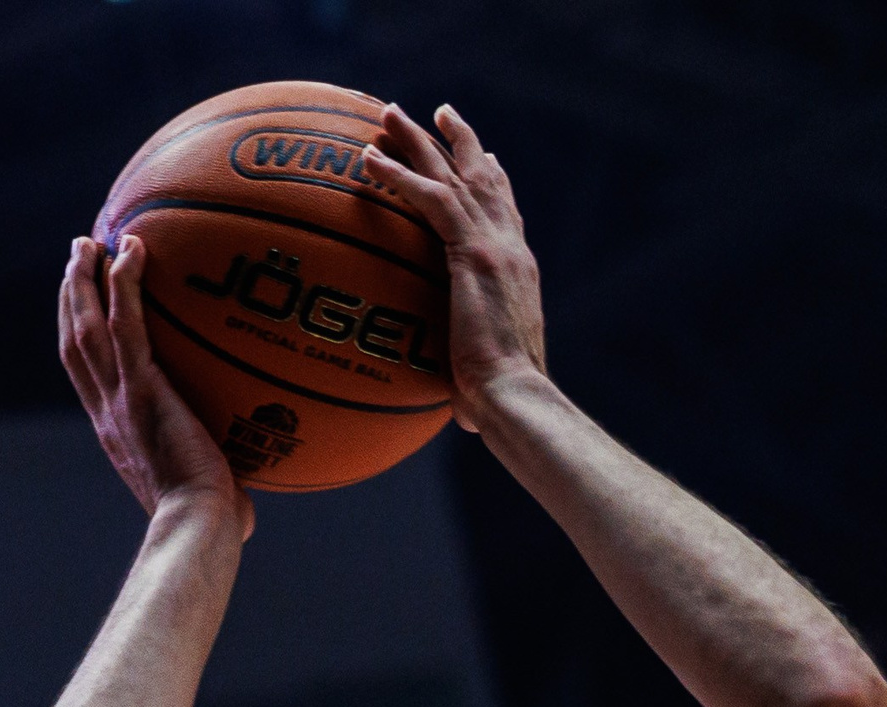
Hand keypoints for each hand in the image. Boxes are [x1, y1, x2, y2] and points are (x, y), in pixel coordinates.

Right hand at [59, 234, 253, 537]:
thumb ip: (221, 480)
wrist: (198, 525)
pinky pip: (125, 325)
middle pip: (75, 339)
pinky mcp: (141, 388)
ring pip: (87, 326)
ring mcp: (119, 397)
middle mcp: (107, 409)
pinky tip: (132, 249)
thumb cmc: (212, 522)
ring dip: (85, 279)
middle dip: (72, 293)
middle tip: (80, 251)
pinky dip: (122, 284)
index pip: (86, 372)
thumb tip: (254, 498)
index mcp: (115, 429)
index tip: (84, 300)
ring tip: (91, 241)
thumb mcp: (211, 492)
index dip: (79, 331)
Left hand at [363, 104, 548, 417]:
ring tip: (389, 114)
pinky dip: (399, 176)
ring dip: (418, 141)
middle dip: (459, 141)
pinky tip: (369, 160)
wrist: (515, 397)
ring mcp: (495, 246)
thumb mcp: (484, 374)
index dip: (494, 181)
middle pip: (483, 177)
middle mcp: (511, 248)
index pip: (506, 212)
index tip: (485, 156)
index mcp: (517, 270)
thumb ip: (470, 374)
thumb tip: (461, 414)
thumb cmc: (500, 403)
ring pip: (453, 175)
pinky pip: (430, 200)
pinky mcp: (474, 253)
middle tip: (438, 112)